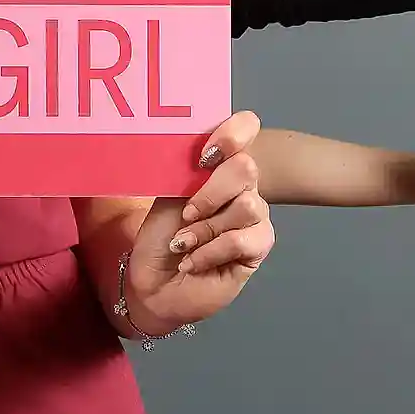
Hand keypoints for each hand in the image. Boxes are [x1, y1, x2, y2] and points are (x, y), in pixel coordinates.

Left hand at [126, 111, 274, 334]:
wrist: (155, 284)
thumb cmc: (159, 238)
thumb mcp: (167, 196)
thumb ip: (189, 170)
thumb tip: (204, 150)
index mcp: (218, 166)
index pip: (245, 128)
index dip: (234, 132)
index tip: (205, 155)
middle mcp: (241, 186)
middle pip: (246, 167)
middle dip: (209, 193)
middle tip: (187, 214)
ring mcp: (255, 216)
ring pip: (246, 205)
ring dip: (205, 229)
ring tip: (186, 243)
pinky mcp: (259, 248)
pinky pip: (241, 240)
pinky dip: (209, 252)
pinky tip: (192, 262)